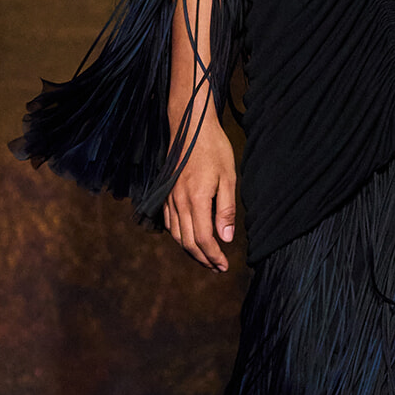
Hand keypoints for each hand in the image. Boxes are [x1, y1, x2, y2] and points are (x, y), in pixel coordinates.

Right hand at [163, 119, 237, 270]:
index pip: (204, 239)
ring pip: (176, 235)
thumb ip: (226, 210)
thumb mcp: (229, 177)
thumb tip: (226, 238)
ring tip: (205, 258)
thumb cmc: (214, 149)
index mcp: (197, 199)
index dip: (213, 256)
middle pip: (188, 242)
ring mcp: (169, 198)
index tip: (224, 266)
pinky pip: (169, 223)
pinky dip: (179, 236)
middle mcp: (179, 202)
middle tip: (217, 267)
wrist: (191, 127)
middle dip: (203, 259)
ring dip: (190, 250)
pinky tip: (189, 239)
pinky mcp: (166, 193)